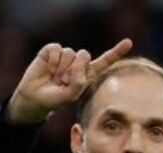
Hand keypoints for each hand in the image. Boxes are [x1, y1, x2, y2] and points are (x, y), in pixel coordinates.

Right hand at [5, 39, 133, 124]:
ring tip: (55, 79)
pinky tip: (48, 70)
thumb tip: (78, 59)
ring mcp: (64, 56)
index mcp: (87, 74)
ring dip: (61, 69)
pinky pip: (57, 49)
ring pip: (70, 53)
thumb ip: (79, 80)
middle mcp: (77, 63)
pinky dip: (53, 61)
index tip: (128, 42)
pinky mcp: (51, 51)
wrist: (34, 99)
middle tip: (63, 82)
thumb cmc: (54, 99)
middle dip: (74, 70)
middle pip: (84, 55)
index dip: (116, 52)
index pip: (104, 61)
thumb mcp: (71, 95)